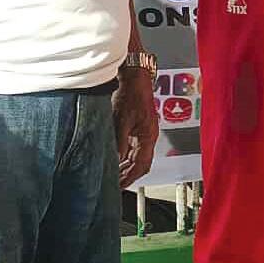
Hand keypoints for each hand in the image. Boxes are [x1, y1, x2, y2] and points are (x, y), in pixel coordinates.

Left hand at [115, 68, 158, 188]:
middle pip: (141, 163)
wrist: (135, 77)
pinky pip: (136, 148)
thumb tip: (115, 159)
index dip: (130, 178)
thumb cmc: (131, 93)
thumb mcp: (121, 120)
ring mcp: (146, 132)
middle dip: (129, 175)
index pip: (141, 165)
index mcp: (147, 136)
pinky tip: (117, 158)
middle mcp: (149, 136)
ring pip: (138, 156)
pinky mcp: (141, 127)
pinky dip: (127, 156)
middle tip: (116, 184)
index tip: (119, 186)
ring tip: (114, 174)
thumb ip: (119, 141)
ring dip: (127, 166)